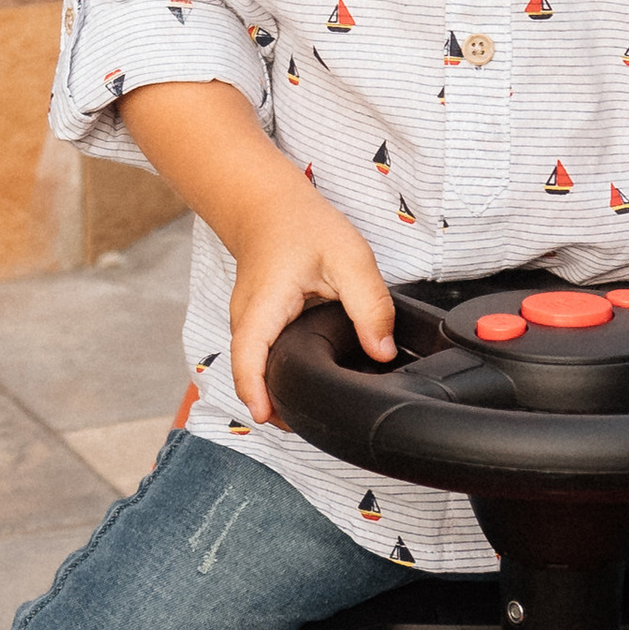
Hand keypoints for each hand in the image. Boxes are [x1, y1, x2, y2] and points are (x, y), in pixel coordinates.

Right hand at [121, 79, 397, 422]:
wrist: (268, 203)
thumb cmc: (302, 225)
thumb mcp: (349, 258)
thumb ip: (370, 305)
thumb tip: (382, 352)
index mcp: (263, 307)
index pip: (249, 360)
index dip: (258, 394)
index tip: (273, 419)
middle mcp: (246, 320)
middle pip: (250, 376)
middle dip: (275, 405)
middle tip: (313, 425)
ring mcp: (246, 324)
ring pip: (254, 369)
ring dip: (275, 392)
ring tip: (312, 411)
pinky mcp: (255, 325)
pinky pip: (259, 358)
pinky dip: (276, 375)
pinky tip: (304, 383)